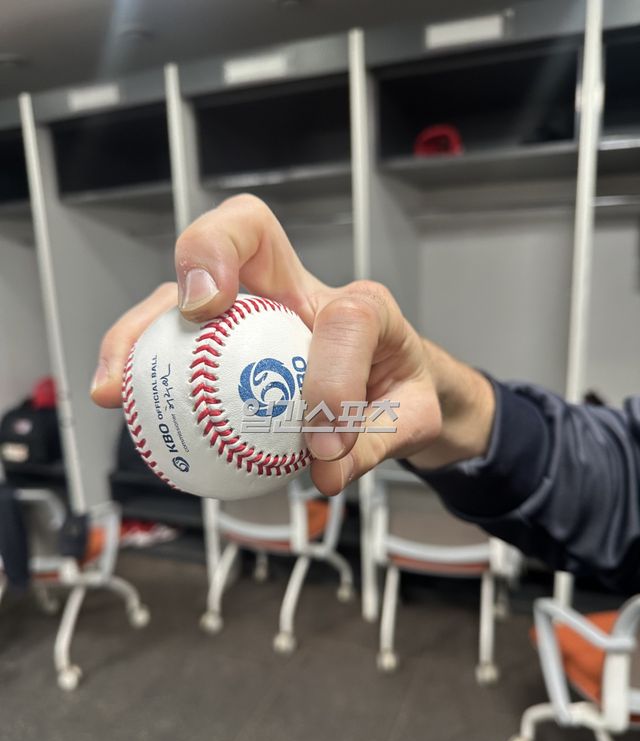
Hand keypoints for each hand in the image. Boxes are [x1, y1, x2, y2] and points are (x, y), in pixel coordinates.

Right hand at [92, 194, 493, 493]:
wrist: (394, 390)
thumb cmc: (401, 393)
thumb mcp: (411, 422)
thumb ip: (374, 445)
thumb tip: (324, 470)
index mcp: (363, 306)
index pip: (348, 316)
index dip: (337, 377)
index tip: (330, 440)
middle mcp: (300, 292)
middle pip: (247, 229)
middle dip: (210, 250)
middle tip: (197, 310)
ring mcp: (251, 311)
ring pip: (183, 286)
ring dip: (142, 326)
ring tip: (117, 384)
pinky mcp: (218, 341)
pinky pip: (169, 339)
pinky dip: (136, 360)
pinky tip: (118, 398)